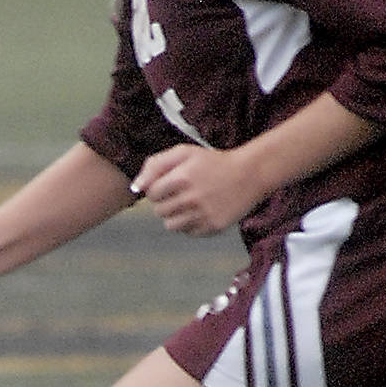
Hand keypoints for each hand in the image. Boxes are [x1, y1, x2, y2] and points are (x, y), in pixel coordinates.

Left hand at [130, 144, 258, 235]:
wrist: (249, 174)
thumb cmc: (212, 162)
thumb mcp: (184, 153)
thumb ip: (155, 165)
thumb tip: (136, 187)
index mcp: (182, 177)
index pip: (152, 194)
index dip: (157, 189)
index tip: (169, 184)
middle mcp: (192, 198)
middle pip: (159, 211)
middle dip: (165, 203)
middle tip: (180, 194)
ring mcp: (203, 215)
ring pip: (170, 226)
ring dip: (175, 216)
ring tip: (188, 204)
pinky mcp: (213, 227)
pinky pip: (188, 232)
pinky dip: (190, 224)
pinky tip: (201, 211)